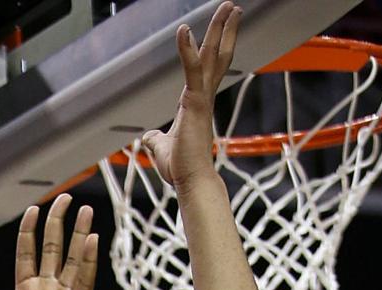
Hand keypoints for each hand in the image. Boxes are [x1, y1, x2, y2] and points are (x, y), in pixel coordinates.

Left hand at [0, 195, 97, 289]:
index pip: (27, 255)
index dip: (30, 232)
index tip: (33, 209)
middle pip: (53, 249)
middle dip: (58, 223)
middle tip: (65, 198)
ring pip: (73, 260)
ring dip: (79, 235)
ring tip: (86, 210)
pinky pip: (84, 282)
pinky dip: (88, 261)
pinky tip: (92, 240)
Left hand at [142, 2, 241, 191]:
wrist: (190, 180)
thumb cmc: (180, 168)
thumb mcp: (161, 149)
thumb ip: (155, 139)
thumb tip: (148, 137)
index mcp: (198, 104)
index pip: (210, 69)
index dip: (216, 47)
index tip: (223, 29)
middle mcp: (205, 97)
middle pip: (219, 55)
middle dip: (225, 30)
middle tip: (234, 6)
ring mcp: (202, 99)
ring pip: (213, 56)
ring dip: (219, 29)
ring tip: (227, 5)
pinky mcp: (194, 103)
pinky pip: (191, 70)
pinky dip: (187, 49)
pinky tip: (183, 30)